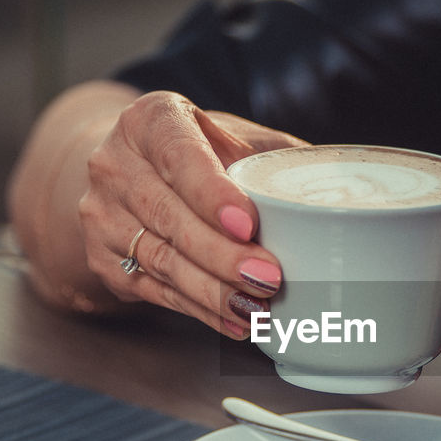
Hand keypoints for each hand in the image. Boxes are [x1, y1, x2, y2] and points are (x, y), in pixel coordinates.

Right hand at [78, 90, 306, 335]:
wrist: (133, 172)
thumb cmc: (199, 152)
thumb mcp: (234, 136)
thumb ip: (275, 156)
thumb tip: (338, 185)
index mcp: (150, 120)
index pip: (180, 155)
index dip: (212, 192)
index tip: (248, 223)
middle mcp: (115, 164)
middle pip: (169, 216)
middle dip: (222, 254)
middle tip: (269, 277)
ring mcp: (102, 215)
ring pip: (162, 260)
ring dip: (214, 291)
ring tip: (258, 308)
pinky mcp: (103, 260)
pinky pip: (157, 291)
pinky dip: (200, 311)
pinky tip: (234, 320)